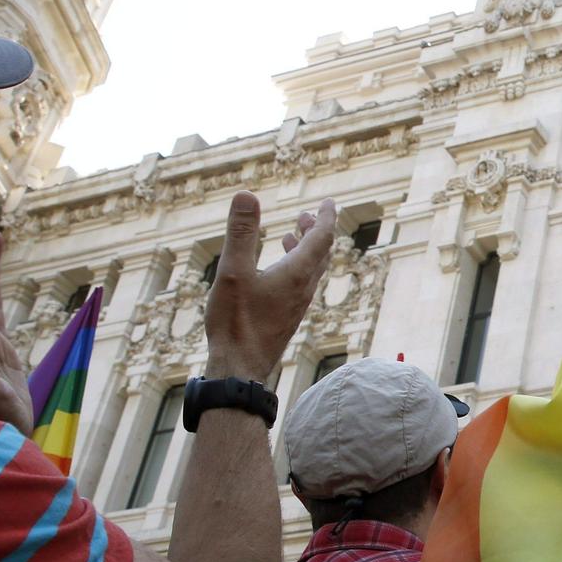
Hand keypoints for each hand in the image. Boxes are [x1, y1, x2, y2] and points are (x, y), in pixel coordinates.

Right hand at [202, 192, 335, 383]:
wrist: (240, 367)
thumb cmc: (236, 321)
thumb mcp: (233, 270)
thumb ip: (240, 232)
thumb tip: (247, 194)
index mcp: (296, 274)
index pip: (321, 238)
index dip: (325, 217)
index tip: (328, 203)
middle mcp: (303, 288)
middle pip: (320, 253)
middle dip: (315, 231)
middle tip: (305, 215)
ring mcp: (296, 305)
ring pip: (311, 271)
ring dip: (305, 250)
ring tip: (290, 236)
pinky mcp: (287, 317)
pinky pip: (300, 285)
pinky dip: (295, 269)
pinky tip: (275, 273)